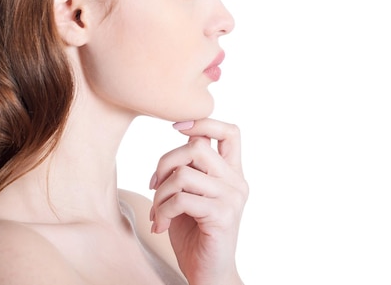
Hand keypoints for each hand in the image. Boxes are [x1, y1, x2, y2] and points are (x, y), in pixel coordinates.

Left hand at [149, 118, 247, 284]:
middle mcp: (236, 182)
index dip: (203, 121)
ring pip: (184, 174)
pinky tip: (161, 225)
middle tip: (154, 185)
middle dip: (165, 162)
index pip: (230, 132)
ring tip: (158, 212)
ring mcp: (231, 199)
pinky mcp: (221, 216)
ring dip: (160, 193)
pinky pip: (181, 199)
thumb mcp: (191, 194)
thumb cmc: (195, 234)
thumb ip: (190, 169)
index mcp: (232, 173)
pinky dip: (163, 211)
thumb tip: (178, 140)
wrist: (208, 274)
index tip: (176, 127)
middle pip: (197, 147)